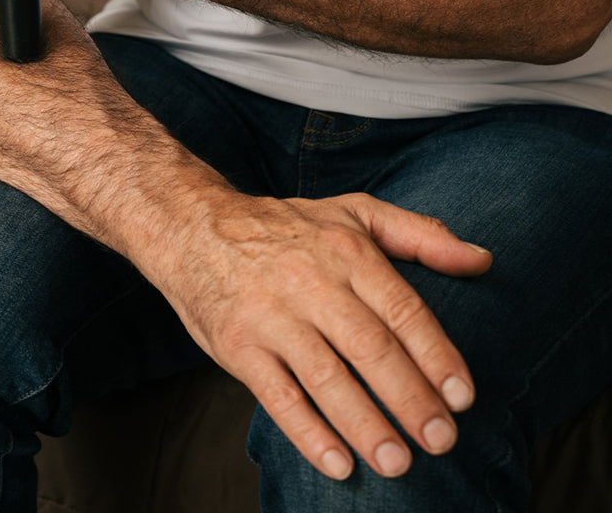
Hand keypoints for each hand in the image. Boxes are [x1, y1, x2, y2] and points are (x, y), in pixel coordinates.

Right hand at [144, 189, 491, 480]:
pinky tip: (338, 463)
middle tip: (441, 442)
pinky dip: (309, 433)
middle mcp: (310, 282)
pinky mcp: (238, 344)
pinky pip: (278, 395)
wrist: (193, 226)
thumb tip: (483, 260)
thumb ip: (420, 234)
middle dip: (411, 400)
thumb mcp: (353, 213)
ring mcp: (271, 315)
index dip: (437, 356)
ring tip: (397, 462)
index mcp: (345, 251)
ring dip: (366, 425)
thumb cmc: (284, 226)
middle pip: (371, 348)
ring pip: (327, 378)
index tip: (463, 398)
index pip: (402, 309)